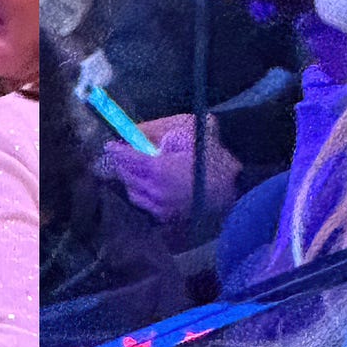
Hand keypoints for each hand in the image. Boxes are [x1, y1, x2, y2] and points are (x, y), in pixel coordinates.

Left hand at [103, 113, 240, 224]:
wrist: (237, 184)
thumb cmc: (213, 154)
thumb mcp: (186, 130)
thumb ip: (156, 129)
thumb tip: (134, 130)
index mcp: (159, 169)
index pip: (127, 159)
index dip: (116, 150)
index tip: (109, 144)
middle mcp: (156, 191)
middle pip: (126, 176)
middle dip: (122, 163)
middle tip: (121, 153)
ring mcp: (161, 206)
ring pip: (132, 192)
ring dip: (130, 179)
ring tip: (134, 168)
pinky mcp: (168, 217)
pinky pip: (144, 204)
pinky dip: (141, 193)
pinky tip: (147, 184)